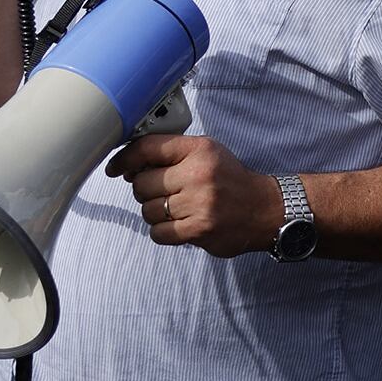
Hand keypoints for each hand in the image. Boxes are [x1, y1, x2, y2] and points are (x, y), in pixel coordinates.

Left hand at [110, 133, 284, 256]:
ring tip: (179, 210)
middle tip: (167, 193)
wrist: (266, 209)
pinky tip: (181, 224)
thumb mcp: (208, 154)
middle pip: (142, 184)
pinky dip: (164, 231)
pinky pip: (158, 232)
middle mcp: (198, 174)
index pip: (148, 148)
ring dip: (157, 212)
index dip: (124, 159)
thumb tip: (128, 168)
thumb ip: (172, 155)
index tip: (115, 168)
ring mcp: (199, 203)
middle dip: (147, 190)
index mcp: (200, 149)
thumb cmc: (231, 180)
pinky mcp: (198, 229)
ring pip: (148, 210)